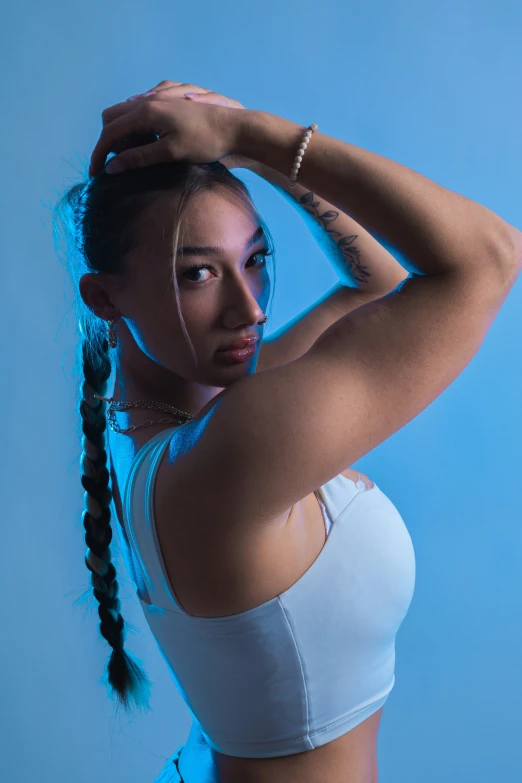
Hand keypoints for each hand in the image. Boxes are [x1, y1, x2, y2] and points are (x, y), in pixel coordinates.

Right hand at [89, 79, 246, 175]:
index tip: (96, 174)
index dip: (99, 154)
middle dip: (109, 141)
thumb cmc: (205, 141)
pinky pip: (140, 111)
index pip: (110, 132)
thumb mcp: (170, 153)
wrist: (235, 127)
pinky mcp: (168, 102)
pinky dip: (137, 127)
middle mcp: (148, 100)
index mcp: (145, 111)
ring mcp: (158, 98)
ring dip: (123, 134)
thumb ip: (139, 158)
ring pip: (126, 114)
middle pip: (112, 117)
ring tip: (135, 156)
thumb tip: (112, 167)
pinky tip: (150, 142)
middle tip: (118, 164)